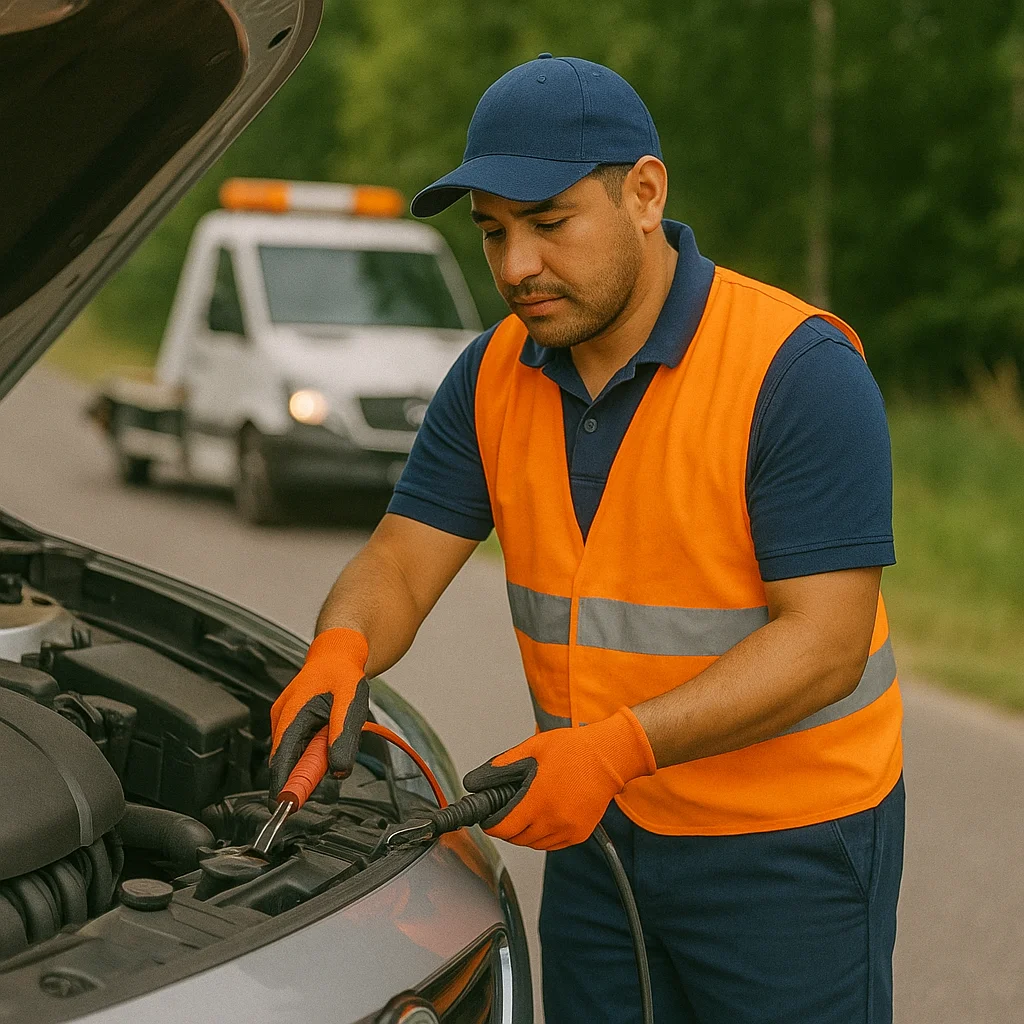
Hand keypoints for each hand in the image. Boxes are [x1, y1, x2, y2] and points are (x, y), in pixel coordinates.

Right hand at [269, 627, 369, 797]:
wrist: (337, 654)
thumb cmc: (342, 674)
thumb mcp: (350, 703)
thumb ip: (344, 737)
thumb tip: (338, 771)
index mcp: (291, 714)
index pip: (281, 760)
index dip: (282, 786)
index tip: (284, 807)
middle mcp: (281, 718)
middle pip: (287, 760)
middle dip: (305, 770)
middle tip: (329, 765)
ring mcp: (283, 719)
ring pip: (295, 752)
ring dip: (313, 756)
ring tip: (333, 736)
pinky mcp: (290, 721)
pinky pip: (299, 744)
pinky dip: (313, 747)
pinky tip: (327, 732)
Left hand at [463, 708, 656, 850]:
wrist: (609, 757)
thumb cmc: (575, 750)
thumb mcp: (532, 749)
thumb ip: (502, 766)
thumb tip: (477, 780)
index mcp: (538, 800)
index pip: (503, 828)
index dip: (491, 824)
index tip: (489, 818)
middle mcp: (553, 821)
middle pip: (517, 839)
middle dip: (507, 827)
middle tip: (507, 811)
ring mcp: (568, 830)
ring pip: (534, 844)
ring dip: (525, 833)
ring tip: (527, 811)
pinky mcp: (579, 834)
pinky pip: (552, 844)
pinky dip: (543, 836)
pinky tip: (544, 816)